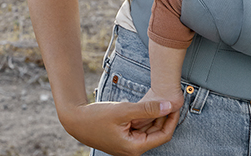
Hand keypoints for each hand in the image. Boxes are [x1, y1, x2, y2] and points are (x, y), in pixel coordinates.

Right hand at [60, 99, 178, 155]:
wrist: (75, 120)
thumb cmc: (96, 117)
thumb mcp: (124, 110)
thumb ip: (147, 109)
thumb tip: (169, 106)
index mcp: (135, 148)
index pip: (163, 135)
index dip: (172, 119)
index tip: (176, 104)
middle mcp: (133, 150)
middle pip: (157, 133)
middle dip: (164, 116)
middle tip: (170, 99)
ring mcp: (128, 145)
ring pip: (148, 130)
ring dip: (154, 116)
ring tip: (159, 100)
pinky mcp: (123, 139)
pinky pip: (139, 129)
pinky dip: (144, 118)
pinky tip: (145, 106)